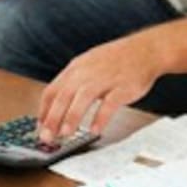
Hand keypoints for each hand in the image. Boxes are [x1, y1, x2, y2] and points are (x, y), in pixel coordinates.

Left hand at [37, 35, 164, 141]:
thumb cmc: (118, 60)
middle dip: (53, 118)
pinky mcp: (122, 87)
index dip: (43, 111)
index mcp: (76, 68)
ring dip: (72, 116)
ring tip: (66, 133)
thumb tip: (59, 105)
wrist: (146, 50)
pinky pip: (109, 103)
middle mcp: (87, 72)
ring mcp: (105, 79)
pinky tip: (95, 130)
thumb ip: (74, 82)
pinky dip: (101, 117)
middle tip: (47, 137)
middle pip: (63, 95)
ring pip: (83, 98)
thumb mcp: (89, 64)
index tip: (40, 127)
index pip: (52, 91)